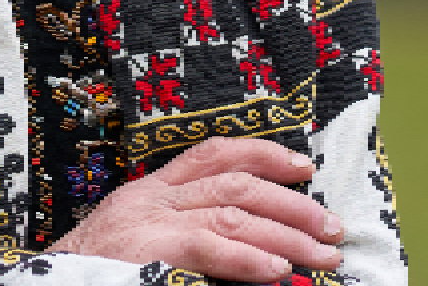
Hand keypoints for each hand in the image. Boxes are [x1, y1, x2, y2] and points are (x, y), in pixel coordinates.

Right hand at [48, 137, 344, 282]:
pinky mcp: (143, 250)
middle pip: (232, 182)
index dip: (262, 154)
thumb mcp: (140, 248)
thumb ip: (189, 239)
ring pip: (230, 211)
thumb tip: (258, 250)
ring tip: (322, 257)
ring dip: (286, 234)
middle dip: (291, 203)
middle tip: (331, 228)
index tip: (304, 166)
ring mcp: (144, 223)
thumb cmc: (96, 277)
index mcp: (147, 194)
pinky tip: (278, 271)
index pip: (210, 154)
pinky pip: (206, 246)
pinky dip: (247, 257)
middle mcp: (147, 199)